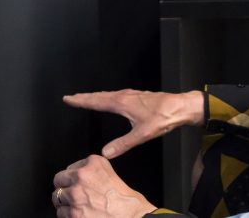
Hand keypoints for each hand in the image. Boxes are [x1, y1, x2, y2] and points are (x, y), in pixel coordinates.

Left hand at [52, 155, 155, 217]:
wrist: (132, 217)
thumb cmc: (125, 200)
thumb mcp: (110, 173)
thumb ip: (92, 170)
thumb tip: (76, 174)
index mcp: (92, 163)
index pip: (69, 168)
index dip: (73, 178)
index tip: (76, 183)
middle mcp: (81, 176)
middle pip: (58, 180)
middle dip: (63, 188)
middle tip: (71, 195)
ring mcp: (75, 195)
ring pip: (56, 197)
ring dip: (64, 203)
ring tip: (76, 206)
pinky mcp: (73, 213)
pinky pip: (60, 212)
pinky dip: (67, 215)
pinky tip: (78, 215)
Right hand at [63, 89, 202, 157]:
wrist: (180, 107)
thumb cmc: (162, 118)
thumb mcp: (142, 134)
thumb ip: (123, 144)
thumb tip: (104, 153)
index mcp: (121, 103)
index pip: (96, 102)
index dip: (81, 101)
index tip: (68, 99)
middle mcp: (124, 96)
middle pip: (99, 96)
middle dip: (84, 97)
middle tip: (71, 97)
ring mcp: (130, 94)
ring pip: (107, 94)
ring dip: (95, 96)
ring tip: (86, 98)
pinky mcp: (137, 96)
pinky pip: (115, 95)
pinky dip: (106, 97)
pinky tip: (110, 100)